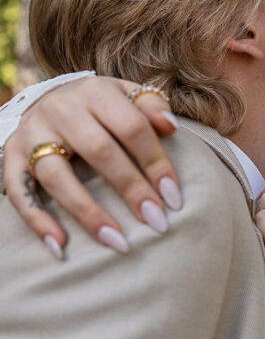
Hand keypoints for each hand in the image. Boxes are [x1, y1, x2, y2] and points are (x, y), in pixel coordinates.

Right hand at [3, 77, 182, 257]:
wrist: (48, 99)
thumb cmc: (100, 106)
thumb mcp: (126, 95)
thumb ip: (151, 106)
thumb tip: (170, 126)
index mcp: (95, 92)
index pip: (132, 127)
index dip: (156, 163)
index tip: (174, 198)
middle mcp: (60, 108)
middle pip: (99, 151)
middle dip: (131, 188)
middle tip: (157, 221)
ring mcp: (32, 132)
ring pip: (57, 176)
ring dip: (88, 212)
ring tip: (117, 241)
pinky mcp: (11, 155)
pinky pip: (18, 190)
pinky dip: (37, 220)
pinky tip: (59, 246)